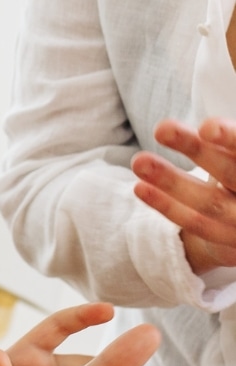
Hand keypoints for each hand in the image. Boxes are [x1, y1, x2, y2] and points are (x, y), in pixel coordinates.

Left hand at [133, 117, 235, 273]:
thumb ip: (228, 139)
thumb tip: (207, 124)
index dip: (231, 139)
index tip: (206, 128)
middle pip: (232, 173)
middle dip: (198, 151)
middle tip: (162, 129)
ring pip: (210, 203)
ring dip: (171, 181)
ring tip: (139, 161)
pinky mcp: (231, 241)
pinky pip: (197, 224)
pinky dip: (168, 206)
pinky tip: (140, 188)